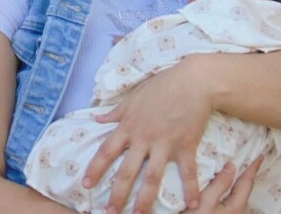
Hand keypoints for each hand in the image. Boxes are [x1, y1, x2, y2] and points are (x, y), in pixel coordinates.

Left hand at [83, 61, 212, 213]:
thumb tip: (98, 120)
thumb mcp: (134, 97)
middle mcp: (144, 138)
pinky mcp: (186, 146)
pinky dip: (191, 190)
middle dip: (117, 195)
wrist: (194, 81)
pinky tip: (193, 206)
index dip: (95, 169)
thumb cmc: (163, 85)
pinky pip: (188, 172)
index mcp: (129, 126)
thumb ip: (116, 112)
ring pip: (152, 178)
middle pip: (127, 172)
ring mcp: (165, 144)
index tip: (86, 185)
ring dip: (145, 200)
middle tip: (110, 213)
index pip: (106, 151)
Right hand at [185, 156, 262, 213]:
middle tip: (250, 159)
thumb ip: (220, 184)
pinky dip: (231, 187)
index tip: (261, 156)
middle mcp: (237, 211)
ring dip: (239, 181)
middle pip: (245, 188)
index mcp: (236, 205)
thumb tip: (232, 166)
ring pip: (238, 194)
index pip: (247, 182)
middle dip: (247, 174)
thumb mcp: (206, 201)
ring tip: (238, 169)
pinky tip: (225, 185)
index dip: (253, 168)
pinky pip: (231, 198)